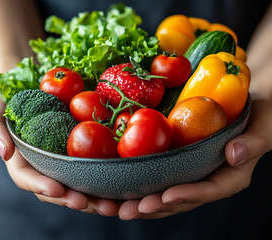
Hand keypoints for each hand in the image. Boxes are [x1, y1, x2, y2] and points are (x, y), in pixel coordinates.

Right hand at [0, 87, 120, 215]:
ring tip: (114, 206)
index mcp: (21, 161)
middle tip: (97, 206)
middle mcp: (44, 166)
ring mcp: (64, 160)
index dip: (41, 187)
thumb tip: (5, 153)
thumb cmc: (9, 94)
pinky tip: (124, 186)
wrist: (32, 78)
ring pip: (78, 186)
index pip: (28, 179)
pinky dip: (107, 179)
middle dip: (76, 201)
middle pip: (57, 191)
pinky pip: (94, 167)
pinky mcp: (82, 151)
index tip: (57, 189)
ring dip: (96, 199)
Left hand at [118, 98, 271, 219]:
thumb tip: (234, 154)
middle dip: (153, 207)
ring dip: (138, 203)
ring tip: (114, 208)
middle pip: (180, 200)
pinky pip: (154, 178)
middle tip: (128, 210)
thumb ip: (254, 142)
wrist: (241, 103)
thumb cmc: (260, 115)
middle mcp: (206, 180)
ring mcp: (188, 174)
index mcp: (230, 177)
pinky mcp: (173, 165)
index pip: (209, 191)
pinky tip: (113, 189)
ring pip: (162, 195)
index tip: (167, 196)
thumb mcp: (265, 125)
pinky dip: (134, 185)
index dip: (188, 195)